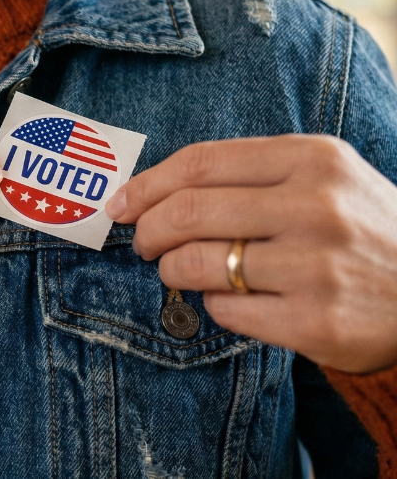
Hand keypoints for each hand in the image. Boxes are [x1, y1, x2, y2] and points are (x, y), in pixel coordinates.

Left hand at [108, 135, 396, 373]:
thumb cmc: (363, 228)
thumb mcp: (324, 178)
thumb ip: (248, 176)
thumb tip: (150, 191)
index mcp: (313, 159)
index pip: (199, 163)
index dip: (145, 185)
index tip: (118, 203)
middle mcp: (316, 207)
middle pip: (187, 212)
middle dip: (147, 230)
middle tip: (141, 242)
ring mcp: (317, 266)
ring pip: (197, 264)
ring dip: (172, 270)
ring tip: (180, 270)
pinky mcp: (316, 321)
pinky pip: (225, 310)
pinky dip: (214, 306)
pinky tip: (233, 300)